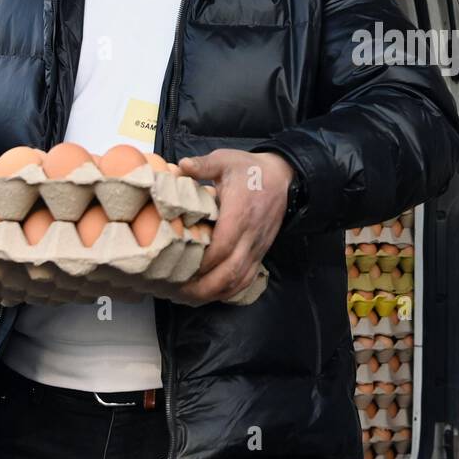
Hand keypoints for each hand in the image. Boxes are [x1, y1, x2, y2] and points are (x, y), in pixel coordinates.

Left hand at [177, 149, 292, 303]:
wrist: (282, 177)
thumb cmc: (250, 170)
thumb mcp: (226, 160)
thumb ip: (203, 165)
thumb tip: (180, 166)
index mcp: (240, 214)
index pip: (222, 247)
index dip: (201, 262)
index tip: (178, 267)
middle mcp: (250, 236)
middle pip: (229, 272)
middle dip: (203, 287)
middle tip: (175, 291)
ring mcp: (257, 247)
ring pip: (238, 281)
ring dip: (213, 293)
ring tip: (187, 298)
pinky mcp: (260, 253)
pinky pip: (246, 280)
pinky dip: (228, 292)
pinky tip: (209, 294)